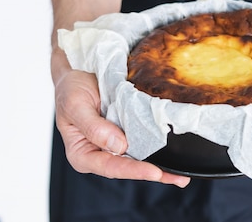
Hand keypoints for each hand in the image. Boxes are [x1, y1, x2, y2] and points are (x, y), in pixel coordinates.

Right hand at [53, 53, 189, 187]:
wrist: (78, 72)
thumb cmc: (70, 90)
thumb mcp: (76, 105)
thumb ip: (95, 128)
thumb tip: (119, 146)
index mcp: (82, 153)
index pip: (110, 166)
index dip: (133, 170)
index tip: (154, 172)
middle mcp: (100, 153)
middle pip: (128, 168)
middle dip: (153, 174)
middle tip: (178, 179)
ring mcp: (114, 144)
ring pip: (138, 159)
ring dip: (160, 166)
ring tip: (181, 177)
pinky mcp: (126, 133)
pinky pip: (143, 143)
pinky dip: (157, 150)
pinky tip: (174, 158)